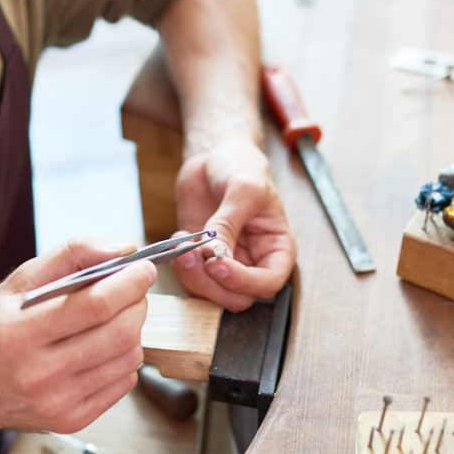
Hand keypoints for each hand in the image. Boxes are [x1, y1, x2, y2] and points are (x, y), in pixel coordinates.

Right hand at [0, 239, 156, 433]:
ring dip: (134, 330)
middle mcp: (36, 374)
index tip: (144, 268)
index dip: (129, 283)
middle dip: (137, 303)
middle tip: (134, 289)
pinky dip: (125, 358)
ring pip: (127, 359)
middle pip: (118, 333)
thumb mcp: (18, 282)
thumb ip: (71, 255)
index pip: (94, 305)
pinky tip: (104, 346)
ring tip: (116, 317)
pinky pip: (123, 383)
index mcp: (17, 333)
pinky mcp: (71, 420)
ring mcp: (56, 402)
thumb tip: (123, 249)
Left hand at [173, 140, 295, 310]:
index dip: (243, 282)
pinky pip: (191, 279)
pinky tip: (177, 242)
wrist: (215, 156)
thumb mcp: (243, 188)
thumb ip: (230, 222)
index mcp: (276, 248)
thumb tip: (215, 253)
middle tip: (193, 255)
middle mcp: (253, 261)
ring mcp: (225, 263)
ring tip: (182, 247)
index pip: (269, 283)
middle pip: (237, 296)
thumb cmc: (241, 167)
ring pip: (211, 293)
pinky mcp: (200, 259)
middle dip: (212, 282)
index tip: (218, 264)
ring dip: (192, 276)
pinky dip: (180, 268)